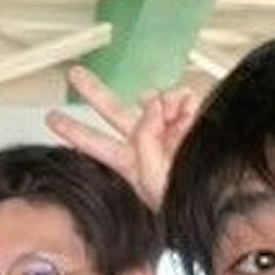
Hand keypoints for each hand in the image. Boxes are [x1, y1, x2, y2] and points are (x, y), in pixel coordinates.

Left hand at [48, 67, 199, 213]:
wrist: (222, 195)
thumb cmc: (184, 199)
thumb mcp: (152, 177)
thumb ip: (146, 138)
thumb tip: (153, 103)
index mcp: (131, 161)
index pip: (94, 143)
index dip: (73, 130)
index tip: (51, 118)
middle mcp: (147, 141)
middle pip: (112, 111)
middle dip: (94, 91)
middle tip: (75, 74)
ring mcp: (168, 126)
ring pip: (150, 97)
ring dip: (158, 102)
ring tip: (173, 119)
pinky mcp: (191, 117)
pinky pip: (181, 96)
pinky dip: (183, 100)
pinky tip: (187, 114)